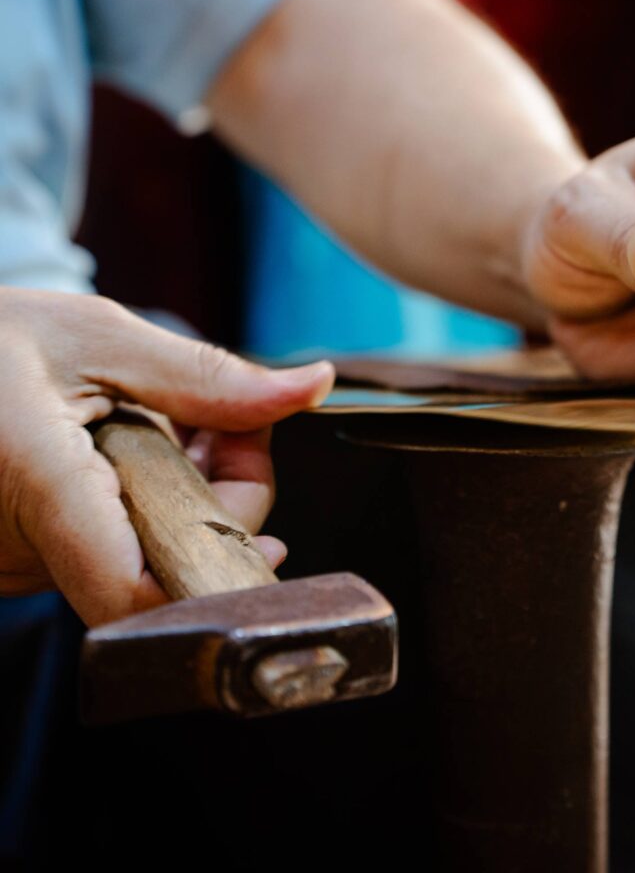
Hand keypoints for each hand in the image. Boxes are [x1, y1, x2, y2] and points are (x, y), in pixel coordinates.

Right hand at [0, 288, 333, 625]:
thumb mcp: (97, 338)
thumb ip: (208, 376)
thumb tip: (312, 387)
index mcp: (38, 484)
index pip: (136, 589)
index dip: (213, 579)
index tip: (263, 534)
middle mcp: (22, 549)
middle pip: (162, 572)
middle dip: (224, 502)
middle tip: (236, 427)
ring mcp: (19, 565)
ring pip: (143, 562)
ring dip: (190, 499)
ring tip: (185, 425)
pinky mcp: (28, 561)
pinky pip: (114, 552)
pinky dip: (151, 506)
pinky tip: (150, 449)